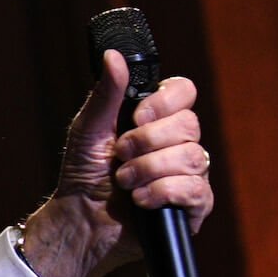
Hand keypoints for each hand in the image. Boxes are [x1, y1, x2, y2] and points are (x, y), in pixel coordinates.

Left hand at [17, 50, 215, 276]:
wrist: (80, 221)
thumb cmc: (82, 175)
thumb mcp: (89, 130)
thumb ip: (106, 94)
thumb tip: (114, 55)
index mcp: (157, 120)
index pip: (184, 92)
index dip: (164, 102)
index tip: (136, 117)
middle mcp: (178, 143)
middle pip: (189, 125)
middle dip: (146, 143)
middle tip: (119, 157)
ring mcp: (189, 173)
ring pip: (194, 157)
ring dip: (148, 170)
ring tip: (124, 182)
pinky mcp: (193, 204)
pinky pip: (196, 188)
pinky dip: (162, 192)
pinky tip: (141, 201)